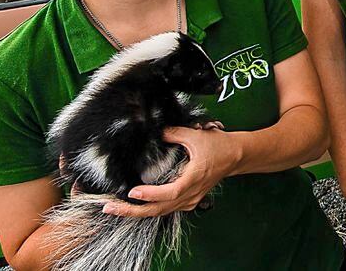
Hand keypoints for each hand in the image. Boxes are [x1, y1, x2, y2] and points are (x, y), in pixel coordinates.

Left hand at [102, 126, 236, 217]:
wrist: (236, 156)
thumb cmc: (219, 146)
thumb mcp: (197, 135)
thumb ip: (175, 133)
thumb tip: (158, 133)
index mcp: (193, 179)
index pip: (169, 193)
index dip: (150, 195)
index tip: (132, 192)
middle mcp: (190, 194)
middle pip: (158, 210)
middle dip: (132, 211)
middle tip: (110, 208)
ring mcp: (189, 200)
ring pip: (160, 212)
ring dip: (137, 211)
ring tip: (116, 208)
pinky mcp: (188, 200)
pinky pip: (166, 209)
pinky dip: (149, 209)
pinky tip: (135, 205)